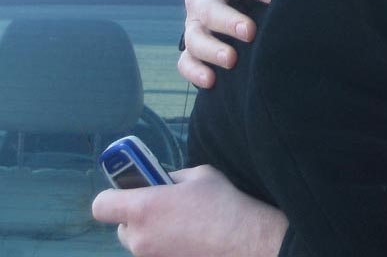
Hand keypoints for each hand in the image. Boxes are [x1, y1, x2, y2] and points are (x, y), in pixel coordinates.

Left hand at [91, 165, 288, 256]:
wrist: (246, 240)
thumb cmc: (222, 203)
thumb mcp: (198, 175)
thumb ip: (171, 178)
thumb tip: (163, 183)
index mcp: (142, 208)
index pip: (101, 205)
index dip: (112, 196)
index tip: (128, 191)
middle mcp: (139, 238)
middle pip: (121, 227)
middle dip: (138, 218)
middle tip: (164, 210)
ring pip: (140, 243)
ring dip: (152, 234)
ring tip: (183, 227)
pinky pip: (157, 253)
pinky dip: (166, 246)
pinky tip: (191, 240)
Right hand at [178, 0, 279, 87]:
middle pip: (207, 9)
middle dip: (227, 21)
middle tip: (249, 31)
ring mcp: (193, 21)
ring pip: (194, 38)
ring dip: (211, 50)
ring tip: (232, 60)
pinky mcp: (193, 45)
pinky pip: (186, 61)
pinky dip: (194, 72)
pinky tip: (210, 81)